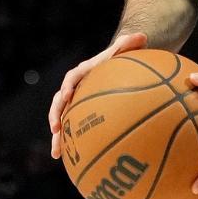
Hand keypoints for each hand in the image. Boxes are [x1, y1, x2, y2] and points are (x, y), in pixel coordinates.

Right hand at [47, 32, 147, 158]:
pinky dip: (71, 144)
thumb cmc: (123, 57)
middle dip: (56, 115)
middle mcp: (77, 87)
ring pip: (63, 119)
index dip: (68, 86)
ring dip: (58, 136)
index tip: (67, 96)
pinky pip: (75, 129)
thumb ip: (131, 42)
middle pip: (61, 101)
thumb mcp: (127, 48)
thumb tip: (142, 36)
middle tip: (55, 129)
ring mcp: (78, 102)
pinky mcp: (83, 114)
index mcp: (84, 71)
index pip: (72, 77)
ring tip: (56, 153)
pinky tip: (72, 162)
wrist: (120, 65)